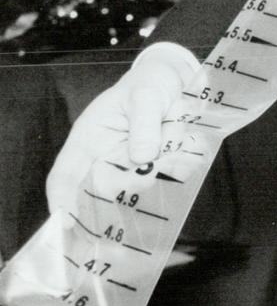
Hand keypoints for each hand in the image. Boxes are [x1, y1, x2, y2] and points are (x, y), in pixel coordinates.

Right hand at [44, 43, 195, 214]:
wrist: (174, 81)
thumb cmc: (148, 85)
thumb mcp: (145, 96)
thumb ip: (143, 124)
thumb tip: (142, 158)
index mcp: (88, 140)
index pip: (65, 177)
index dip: (62, 202)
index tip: (68, 224)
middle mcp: (106, 158)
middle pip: (106, 190)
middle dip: (129, 185)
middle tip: (151, 170)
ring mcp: (132, 165)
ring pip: (142, 184)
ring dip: (163, 165)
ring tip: (172, 128)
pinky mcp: (157, 167)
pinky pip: (170, 176)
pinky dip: (181, 162)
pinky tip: (184, 138)